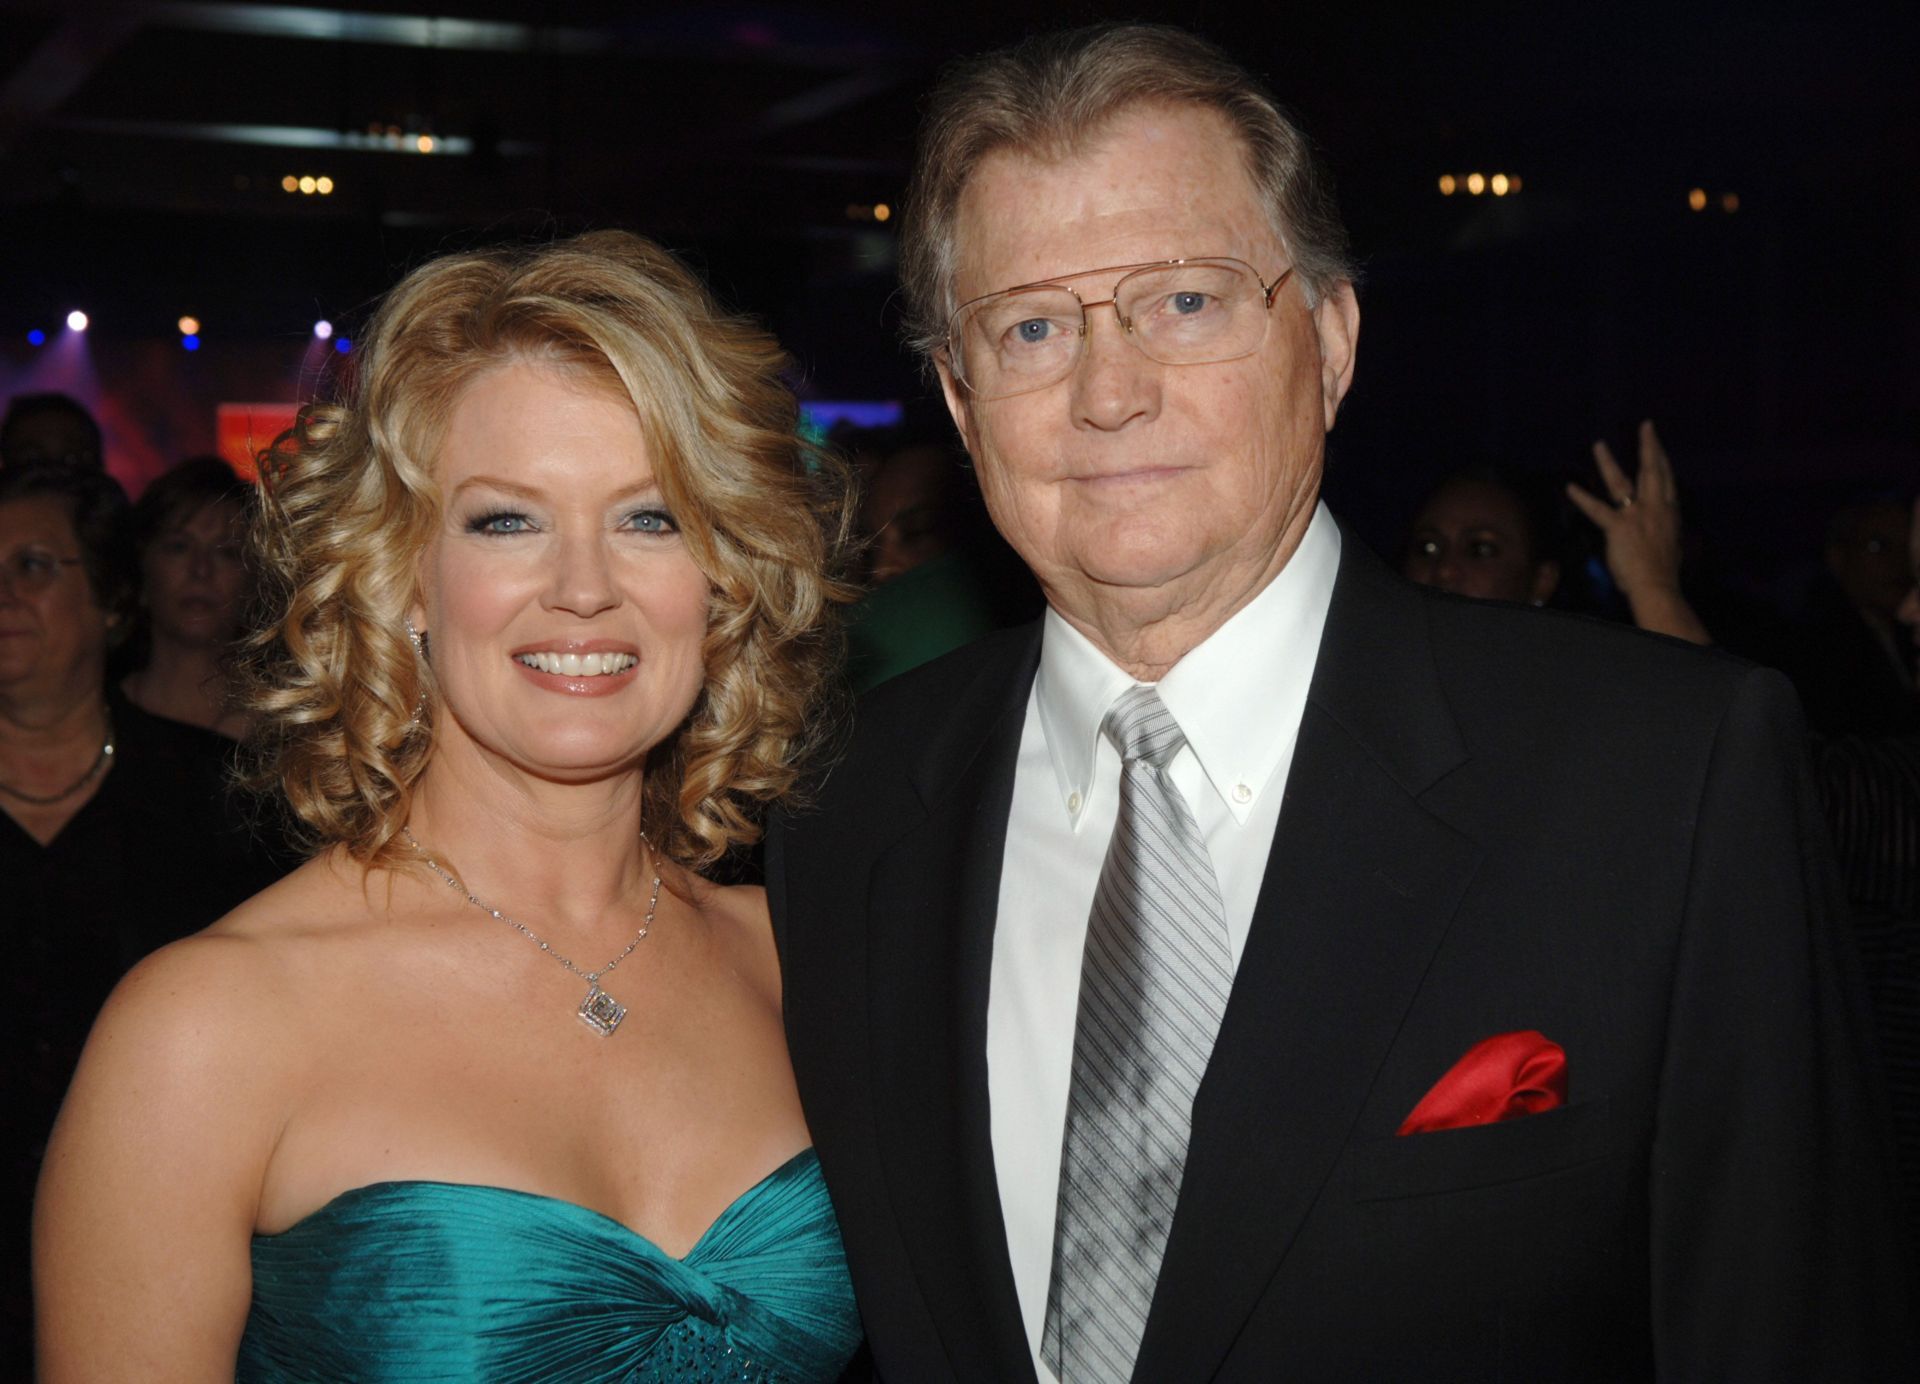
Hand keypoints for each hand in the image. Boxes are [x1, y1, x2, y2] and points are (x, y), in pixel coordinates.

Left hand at [1566, 421, 1710, 643]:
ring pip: (1622, 481)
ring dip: (1608, 462)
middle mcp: (1656, 508)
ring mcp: (1637, 515)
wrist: (1657, 585)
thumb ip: (1665, 531)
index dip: (1663, 461)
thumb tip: (1663, 530)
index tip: (1659, 447)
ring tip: (1598, 445)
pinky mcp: (1618, 527)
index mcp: (1670, 513)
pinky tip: (1570, 487)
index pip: (1668, 480)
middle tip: (1647, 426)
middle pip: (1653, 470)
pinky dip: (1582, 498)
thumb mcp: (1672, 545)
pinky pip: (1597, 509)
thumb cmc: (1663, 572)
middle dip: (1650, 446)